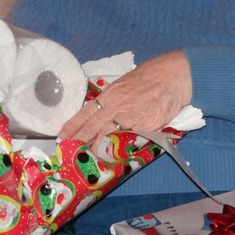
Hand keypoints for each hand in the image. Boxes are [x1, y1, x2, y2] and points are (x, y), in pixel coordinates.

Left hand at [59, 50, 192, 145]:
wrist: (173, 77)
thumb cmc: (150, 76)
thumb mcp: (124, 83)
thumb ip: (113, 99)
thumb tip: (101, 112)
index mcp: (110, 95)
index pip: (85, 113)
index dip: (72, 126)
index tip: (61, 136)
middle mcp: (117, 108)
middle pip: (93, 128)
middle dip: (80, 141)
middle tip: (68, 152)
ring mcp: (131, 119)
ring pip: (108, 137)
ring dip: (96, 148)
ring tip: (86, 158)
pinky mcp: (145, 128)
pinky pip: (129, 141)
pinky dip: (120, 149)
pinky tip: (111, 156)